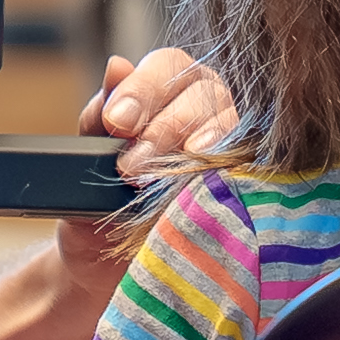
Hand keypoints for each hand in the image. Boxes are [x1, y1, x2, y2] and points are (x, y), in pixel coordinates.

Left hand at [58, 47, 234, 280]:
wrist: (105, 274)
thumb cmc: (96, 210)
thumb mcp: (85, 162)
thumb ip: (98, 116)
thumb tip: (117, 65)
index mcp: (166, 92)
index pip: (168, 67)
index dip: (144, 89)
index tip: (117, 123)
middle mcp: (207, 110)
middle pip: (205, 94)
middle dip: (165, 127)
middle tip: (132, 168)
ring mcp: (233, 147)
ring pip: (233, 127)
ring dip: (202, 148)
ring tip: (174, 176)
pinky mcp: (251, 184)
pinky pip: (253, 168)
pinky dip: (234, 174)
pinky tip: (216, 184)